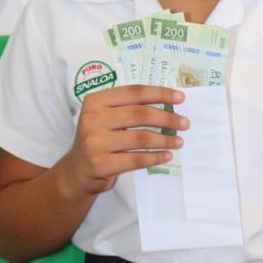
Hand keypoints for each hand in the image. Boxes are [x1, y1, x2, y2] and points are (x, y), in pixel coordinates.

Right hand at [61, 84, 188, 199]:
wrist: (78, 170)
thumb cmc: (100, 138)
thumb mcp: (106, 116)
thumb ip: (129, 107)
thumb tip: (170, 102)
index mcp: (96, 100)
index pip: (134, 92)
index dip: (160, 93)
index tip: (181, 97)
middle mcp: (92, 119)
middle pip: (139, 114)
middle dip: (166, 118)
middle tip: (184, 123)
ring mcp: (95, 142)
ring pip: (140, 138)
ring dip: (164, 139)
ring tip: (179, 141)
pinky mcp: (101, 164)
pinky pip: (136, 159)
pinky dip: (155, 157)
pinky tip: (166, 156)